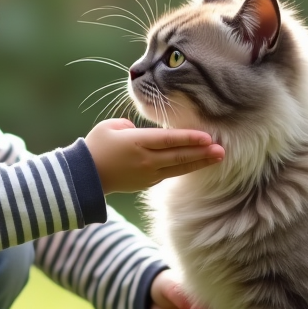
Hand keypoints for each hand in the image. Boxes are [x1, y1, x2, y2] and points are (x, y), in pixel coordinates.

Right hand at [85, 118, 223, 193]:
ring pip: (179, 168)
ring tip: (218, 158)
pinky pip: (170, 173)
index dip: (189, 138)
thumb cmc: (96, 146)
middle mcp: (146, 160)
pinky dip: (185, 168)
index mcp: (137, 143)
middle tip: (222, 150)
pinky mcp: (148, 183)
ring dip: (200, 162)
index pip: (168, 140)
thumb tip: (142, 130)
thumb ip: (130, 125)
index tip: (207, 137)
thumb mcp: (110, 127)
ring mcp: (148, 174)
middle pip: (179, 156)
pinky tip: (198, 163)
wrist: (85, 176)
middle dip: (202, 153)